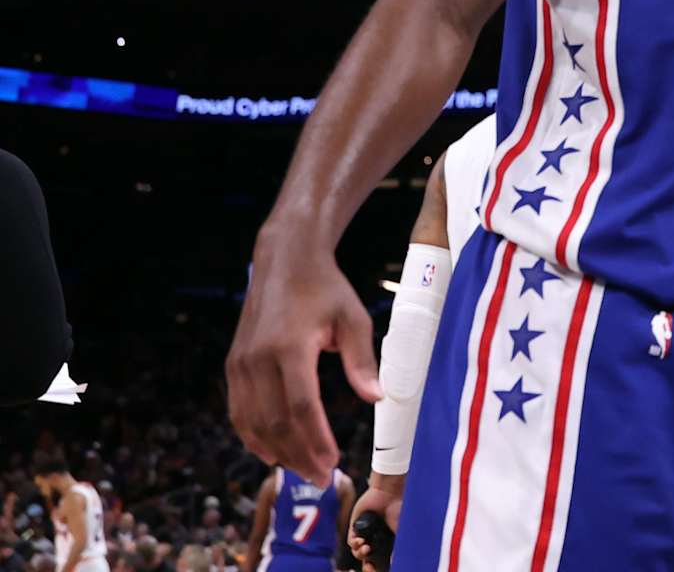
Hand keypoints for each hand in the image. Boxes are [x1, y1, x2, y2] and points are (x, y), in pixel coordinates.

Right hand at [226, 231, 381, 486]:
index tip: (333, 462)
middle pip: (275, 422)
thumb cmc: (325, 289)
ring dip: (277, 451)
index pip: (301, 406)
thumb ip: (362, 361)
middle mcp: (258, 358)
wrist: (285, 261)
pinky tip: (272, 452)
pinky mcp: (233, 365)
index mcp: (289, 347)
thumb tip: (376, 398)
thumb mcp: (353, 318)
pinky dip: (253, 436)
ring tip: (301, 469)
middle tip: (320, 477)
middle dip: (298, 455)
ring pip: (253, 423)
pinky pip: (239, 411)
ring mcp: (240, 363)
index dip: (316, 439)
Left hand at [347, 476, 402, 571]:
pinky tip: (361, 542)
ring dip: (360, 553)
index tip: (373, 568)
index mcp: (385, 540)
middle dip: (366, 564)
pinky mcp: (355, 526)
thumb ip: (398, 548)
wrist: (388, 494)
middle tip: (369, 566)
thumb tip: (395, 563)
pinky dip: (354, 544)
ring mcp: (364, 533)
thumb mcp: (401, 531)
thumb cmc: (398, 509)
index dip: (375, 566)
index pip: (377, 559)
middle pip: (366, 558)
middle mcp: (374, 538)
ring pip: (357, 551)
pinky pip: (351, 542)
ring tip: (366, 548)